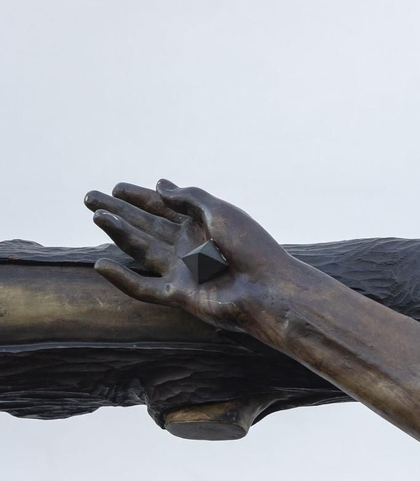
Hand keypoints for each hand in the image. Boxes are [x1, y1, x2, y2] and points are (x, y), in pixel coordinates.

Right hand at [83, 180, 302, 330]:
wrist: (269, 288)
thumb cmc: (252, 248)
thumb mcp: (222, 212)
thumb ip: (190, 198)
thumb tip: (160, 185)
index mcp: (203, 226)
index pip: (165, 208)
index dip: (142, 197)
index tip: (117, 187)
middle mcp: (190, 247)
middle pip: (146, 226)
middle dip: (119, 212)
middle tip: (90, 197)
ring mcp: (183, 271)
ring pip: (141, 249)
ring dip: (118, 233)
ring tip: (97, 216)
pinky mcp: (179, 295)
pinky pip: (144, 288)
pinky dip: (122, 279)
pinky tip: (101, 265)